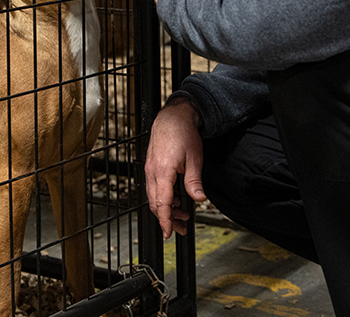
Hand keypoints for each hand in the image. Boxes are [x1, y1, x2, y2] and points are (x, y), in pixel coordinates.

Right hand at [144, 98, 207, 238]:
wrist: (172, 117)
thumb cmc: (183, 133)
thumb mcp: (194, 158)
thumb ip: (194, 181)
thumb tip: (199, 199)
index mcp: (163, 171)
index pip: (162, 203)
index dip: (165, 220)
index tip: (169, 232)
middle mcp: (152, 172)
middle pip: (155, 203)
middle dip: (167, 218)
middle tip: (181, 228)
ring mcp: (150, 169)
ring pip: (153, 196)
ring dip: (166, 208)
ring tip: (182, 214)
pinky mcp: (151, 166)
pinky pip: (153, 187)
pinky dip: (163, 197)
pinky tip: (175, 199)